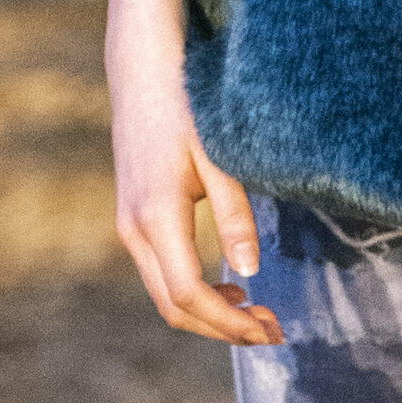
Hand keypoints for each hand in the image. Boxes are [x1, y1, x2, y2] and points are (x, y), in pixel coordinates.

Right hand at [109, 40, 284, 346]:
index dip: (229, 322)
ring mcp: (129, 226)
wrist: (143, 71)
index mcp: (156, 217)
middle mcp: (134, 230)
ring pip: (165, 294)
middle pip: (174, 307)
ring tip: (256, 313)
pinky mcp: (133, 219)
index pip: (189, 295)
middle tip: (272, 331)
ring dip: (209, 313)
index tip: (269, 330)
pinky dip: (194, 292)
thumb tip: (249, 272)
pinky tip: (228, 287)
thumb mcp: (218, 156)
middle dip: (223, 328)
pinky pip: (161, 273)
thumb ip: (234, 214)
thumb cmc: (186, 105)